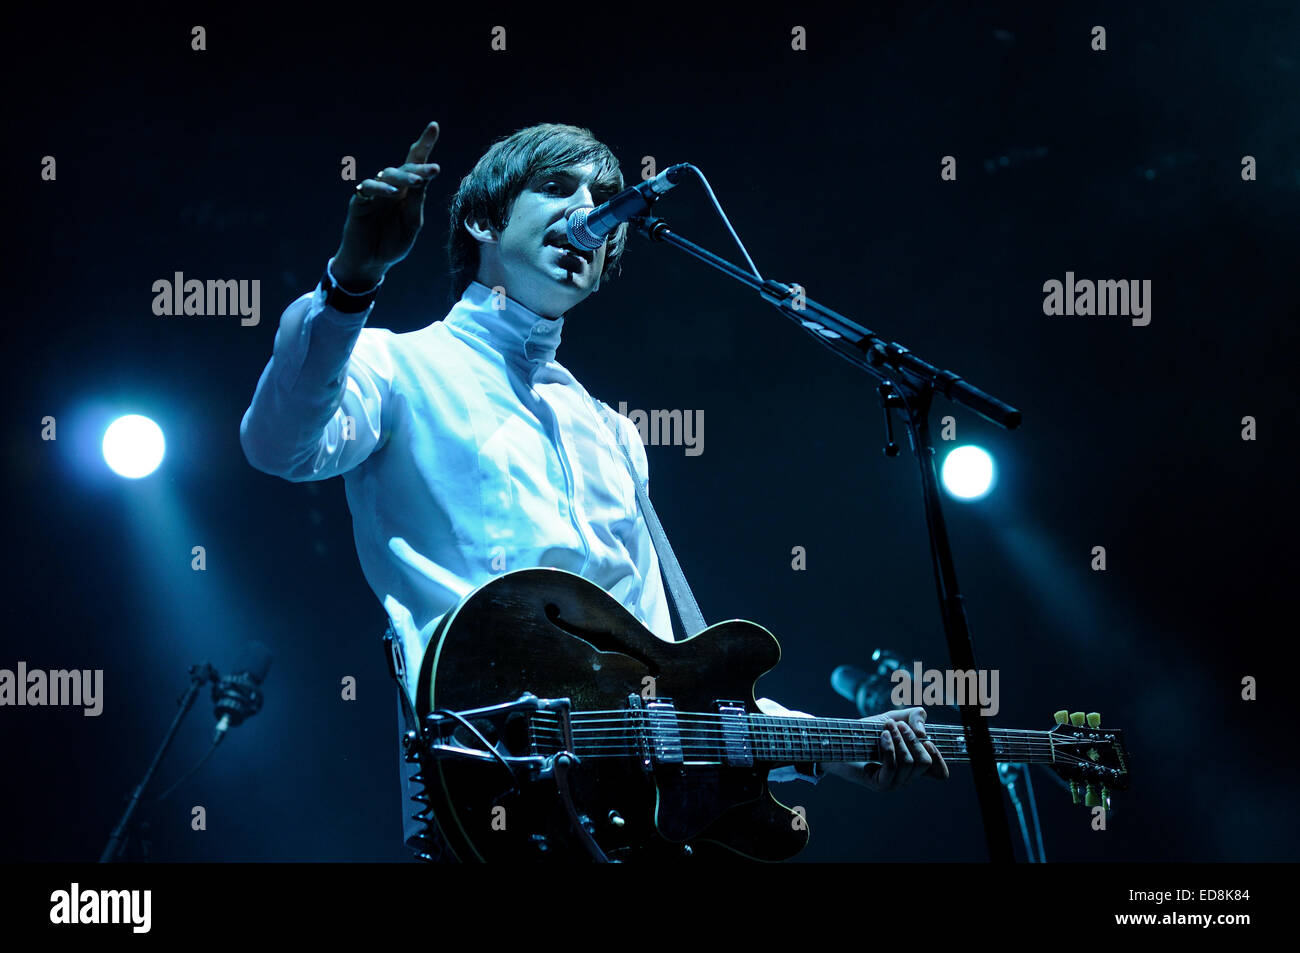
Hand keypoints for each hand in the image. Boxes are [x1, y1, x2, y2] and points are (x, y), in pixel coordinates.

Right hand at [333, 121, 441, 286]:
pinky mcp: (359, 201)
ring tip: (418, 182)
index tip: (433, 126)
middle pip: (404, 167)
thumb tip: (424, 176)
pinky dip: (379, 188)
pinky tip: (391, 192)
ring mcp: (374, 193)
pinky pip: (368, 188)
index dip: (423, 144)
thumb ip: (416, 201)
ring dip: (404, 176)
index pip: (416, 163)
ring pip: (388, 174)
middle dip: (420, 166)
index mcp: (407, 191)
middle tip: (434, 169)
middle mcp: (391, 187)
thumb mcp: (412, 223)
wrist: (371, 263)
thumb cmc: (393, 243)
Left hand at [827, 707, 949, 791]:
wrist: (837, 742)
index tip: (927, 740)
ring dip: (899, 740)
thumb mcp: (893, 718)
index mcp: (913, 766)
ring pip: (910, 763)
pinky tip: (881, 736)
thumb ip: (914, 717)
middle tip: (898, 726)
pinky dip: (889, 747)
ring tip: (886, 728)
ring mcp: (894, 784)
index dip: (940, 758)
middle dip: (913, 739)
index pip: (940, 773)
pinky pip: (892, 766)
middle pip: (925, 762)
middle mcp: (907, 778)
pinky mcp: (880, 785)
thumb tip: (923, 732)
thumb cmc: (865, 732)